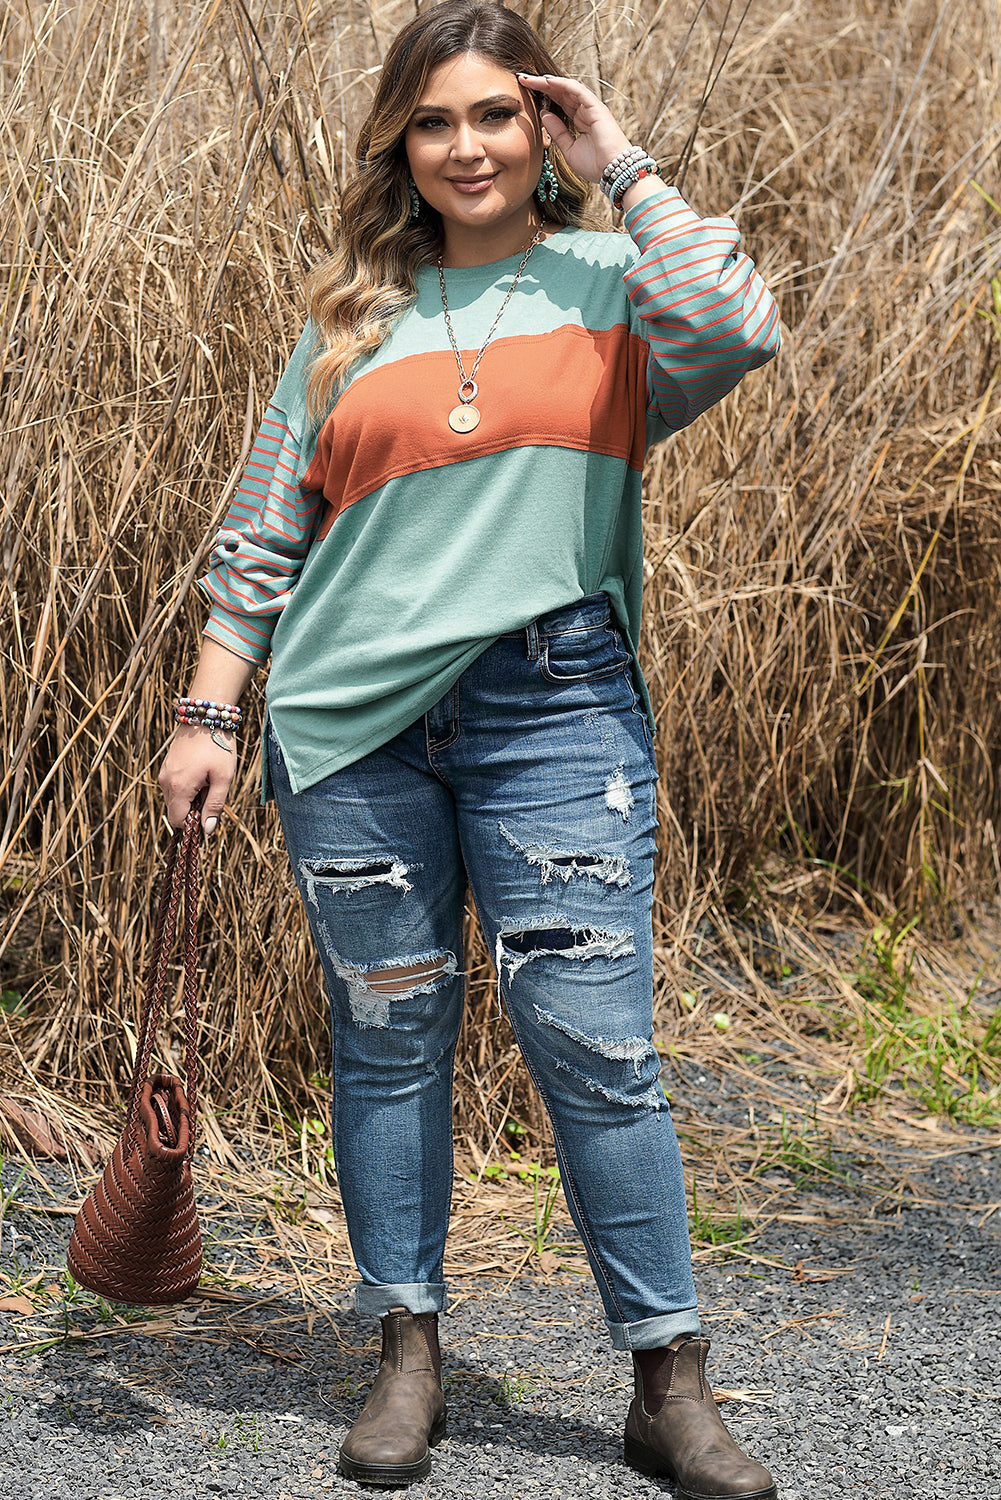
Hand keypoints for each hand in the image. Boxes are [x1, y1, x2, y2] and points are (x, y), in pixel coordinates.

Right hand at [158, 723, 236, 832]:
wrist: (206, 716)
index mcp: (178, 787)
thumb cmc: (218, 746)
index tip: (210, 810)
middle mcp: (165, 781)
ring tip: (207, 778)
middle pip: (176, 810)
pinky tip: (201, 771)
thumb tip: (206, 830)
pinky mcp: (166, 766)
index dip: (194, 823)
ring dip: (191, 796)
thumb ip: (214, 805)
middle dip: (194, 808)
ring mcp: (164, 772)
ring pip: (175, 799)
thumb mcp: (223, 778)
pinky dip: (187, 786)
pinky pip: (175, 786)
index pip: (177, 821)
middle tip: (212, 788)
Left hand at [518, 73, 632, 182]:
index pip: (559, 103)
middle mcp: (585, 110)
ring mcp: (591, 107)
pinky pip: (577, 90)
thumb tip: (544, 114)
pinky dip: (562, 84)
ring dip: (548, 82)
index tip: (525, 92)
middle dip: (541, 85)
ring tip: (530, 78)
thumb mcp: (568, 149)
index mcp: (580, 120)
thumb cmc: (595, 165)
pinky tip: (547, 81)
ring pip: (567, 88)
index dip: (543, 96)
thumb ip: (557, 131)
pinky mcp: (596, 107)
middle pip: (560, 93)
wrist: (613, 172)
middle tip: (522, 79)